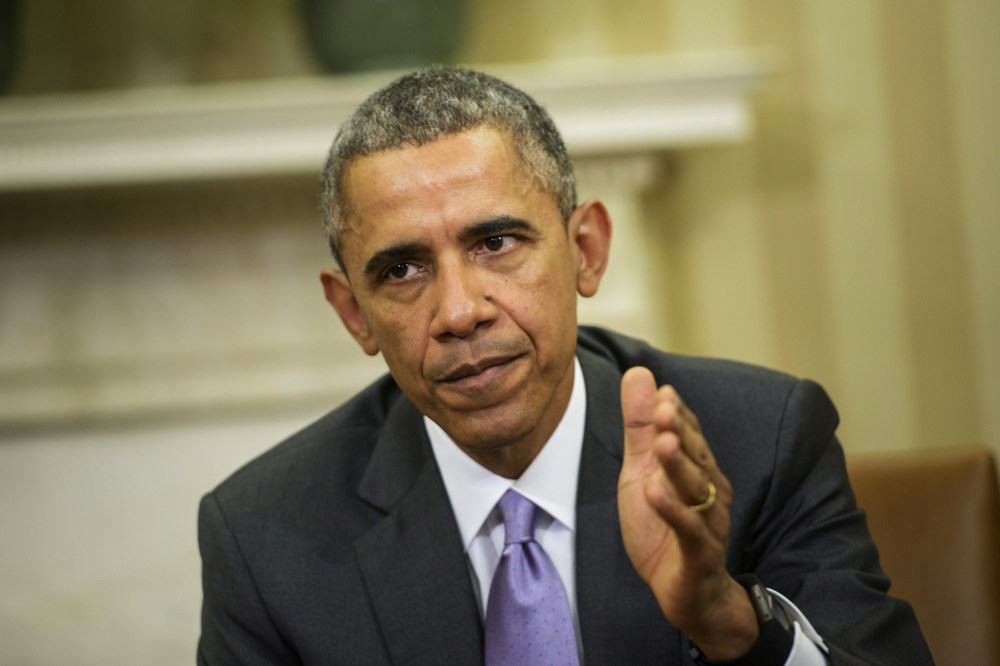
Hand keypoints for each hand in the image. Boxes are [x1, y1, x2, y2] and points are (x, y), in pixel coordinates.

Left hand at [617, 367, 757, 659]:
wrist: (686, 592)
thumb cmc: (664, 527)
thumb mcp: (641, 472)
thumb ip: (641, 427)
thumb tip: (640, 374)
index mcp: (696, 468)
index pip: (688, 434)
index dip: (676, 414)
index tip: (661, 392)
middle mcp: (709, 490)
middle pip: (695, 456)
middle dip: (680, 432)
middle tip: (664, 409)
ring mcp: (708, 521)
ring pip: (695, 490)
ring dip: (679, 466)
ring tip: (662, 444)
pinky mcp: (699, 552)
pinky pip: (688, 529)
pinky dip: (673, 510)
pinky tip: (654, 493)